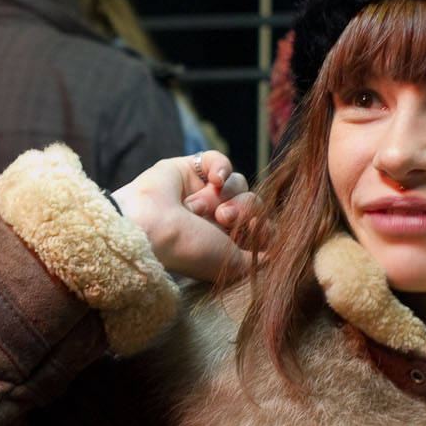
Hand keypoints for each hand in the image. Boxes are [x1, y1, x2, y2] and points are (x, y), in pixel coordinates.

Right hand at [113, 151, 255, 283]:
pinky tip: (214, 179)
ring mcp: (202, 192)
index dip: (262, 225)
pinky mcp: (190, 168)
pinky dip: (220, 166)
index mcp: (223, 242)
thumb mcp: (232, 264)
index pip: (260, 226)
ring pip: (238, 182)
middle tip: (222, 218)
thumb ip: (256, 259)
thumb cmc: (189, 249)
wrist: (150, 226)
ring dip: (223, 195)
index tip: (254, 229)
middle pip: (252, 202)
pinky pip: (218, 160)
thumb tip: (275, 254)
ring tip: (199, 207)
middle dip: (241, 209)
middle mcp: (214, 218)